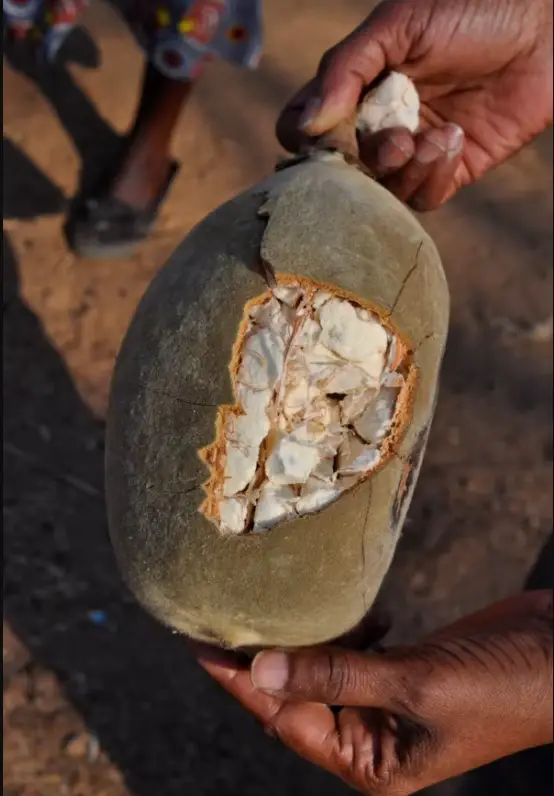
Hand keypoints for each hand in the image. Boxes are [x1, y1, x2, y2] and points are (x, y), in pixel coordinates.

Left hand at [195, 590, 552, 794]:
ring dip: (311, 638)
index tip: (200, 645)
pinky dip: (353, 630)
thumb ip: (337, 675)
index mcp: (370, 760)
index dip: (241, 682)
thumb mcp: (415, 685)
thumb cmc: (499, 688)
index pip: (285, 717)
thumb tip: (261, 669)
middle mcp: (371, 736)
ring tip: (293, 604)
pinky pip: (358, 652)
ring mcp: (387, 702)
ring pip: (325, 669)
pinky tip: (369, 613)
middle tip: (232, 610)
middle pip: (297, 694)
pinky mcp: (406, 671)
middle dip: (269, 656)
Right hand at [277, 0, 552, 210]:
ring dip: (401, 170)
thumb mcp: (395, 26)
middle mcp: (378, 123)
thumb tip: (306, 125)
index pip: (305, 130)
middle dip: (362, 162)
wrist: (542, 22)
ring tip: (432, 135)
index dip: (305, 141)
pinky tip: (452, 140)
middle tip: (392, 141)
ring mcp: (413, 150)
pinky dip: (430, 177)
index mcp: (356, 89)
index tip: (326, 133)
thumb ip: (345, 70)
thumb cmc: (467, 8)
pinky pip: (422, 198)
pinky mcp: (450, 169)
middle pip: (341, 171)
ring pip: (381, 191)